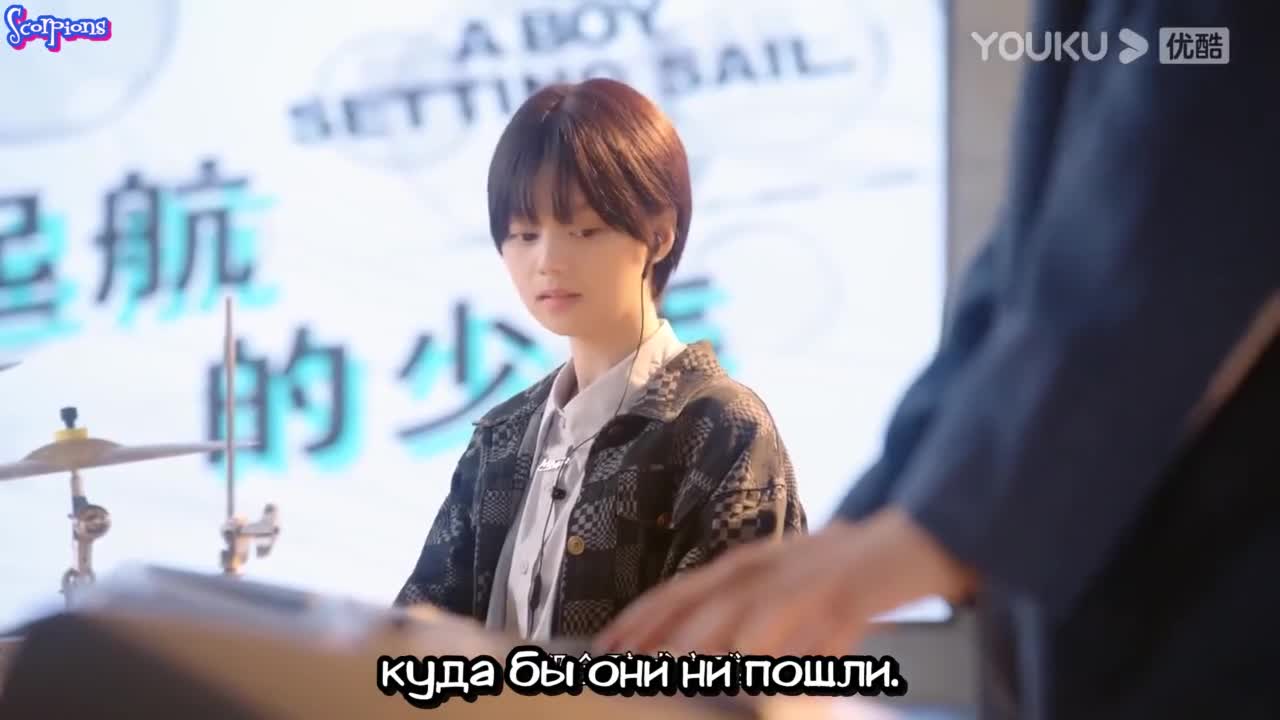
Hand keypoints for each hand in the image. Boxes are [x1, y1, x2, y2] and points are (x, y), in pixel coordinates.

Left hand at [593, 507, 975, 656]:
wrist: (926, 534)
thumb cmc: (854, 571)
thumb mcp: (793, 585)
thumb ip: (750, 612)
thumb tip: (708, 655)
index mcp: (758, 562)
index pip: (690, 587)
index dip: (646, 615)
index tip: (607, 645)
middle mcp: (779, 563)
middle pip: (713, 594)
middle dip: (664, 630)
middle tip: (628, 662)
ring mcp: (818, 575)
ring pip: (759, 608)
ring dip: (718, 639)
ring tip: (683, 669)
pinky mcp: (859, 591)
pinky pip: (823, 622)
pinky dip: (799, 647)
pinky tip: (779, 671)